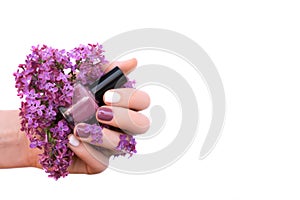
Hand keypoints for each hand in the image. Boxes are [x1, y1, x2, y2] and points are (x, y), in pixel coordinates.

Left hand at [67, 58, 149, 173]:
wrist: (32, 122)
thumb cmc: (57, 99)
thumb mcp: (80, 78)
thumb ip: (106, 71)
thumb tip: (133, 62)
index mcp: (120, 104)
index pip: (142, 101)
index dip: (130, 99)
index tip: (106, 96)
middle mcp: (119, 125)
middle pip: (142, 125)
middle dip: (123, 118)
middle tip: (98, 113)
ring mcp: (110, 144)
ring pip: (124, 145)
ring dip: (103, 136)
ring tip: (78, 128)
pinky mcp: (96, 162)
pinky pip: (101, 162)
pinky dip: (86, 151)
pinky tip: (70, 140)